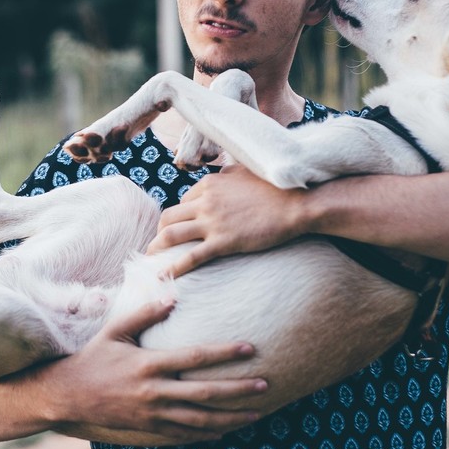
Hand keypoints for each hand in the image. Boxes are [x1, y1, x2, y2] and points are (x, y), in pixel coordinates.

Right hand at [34, 297, 267, 443]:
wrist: (68, 396)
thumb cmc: (93, 357)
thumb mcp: (115, 330)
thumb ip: (144, 313)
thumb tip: (173, 295)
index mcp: (148, 364)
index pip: (194, 357)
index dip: (223, 353)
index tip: (248, 348)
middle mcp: (154, 391)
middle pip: (205, 394)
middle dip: (238, 390)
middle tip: (265, 385)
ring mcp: (152, 414)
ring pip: (200, 420)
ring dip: (230, 418)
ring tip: (256, 414)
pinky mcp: (148, 428)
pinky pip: (184, 435)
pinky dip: (207, 434)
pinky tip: (227, 431)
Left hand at [147, 165, 307, 277]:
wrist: (297, 204)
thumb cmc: (276, 188)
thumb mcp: (246, 171)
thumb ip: (227, 175)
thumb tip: (218, 177)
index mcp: (210, 184)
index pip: (183, 201)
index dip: (180, 216)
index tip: (180, 228)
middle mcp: (206, 201)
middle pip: (169, 216)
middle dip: (159, 231)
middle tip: (158, 245)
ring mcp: (213, 222)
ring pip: (171, 234)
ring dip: (157, 247)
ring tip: (151, 260)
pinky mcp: (223, 242)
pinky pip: (191, 257)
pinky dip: (173, 268)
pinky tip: (163, 277)